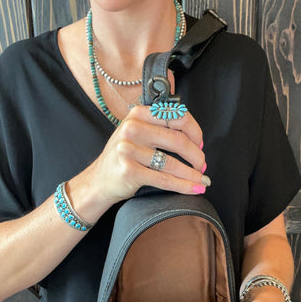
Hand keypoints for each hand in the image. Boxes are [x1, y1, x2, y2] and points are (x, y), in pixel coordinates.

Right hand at [67, 105, 207, 221]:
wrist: (98, 181)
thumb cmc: (122, 157)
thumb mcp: (136, 133)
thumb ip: (159, 127)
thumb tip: (194, 137)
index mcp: (138, 114)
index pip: (176, 116)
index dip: (195, 131)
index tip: (200, 143)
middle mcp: (132, 129)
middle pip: (178, 140)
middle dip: (197, 155)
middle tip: (202, 165)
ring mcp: (129, 150)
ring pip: (173, 163)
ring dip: (193, 174)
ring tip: (202, 179)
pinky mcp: (130, 171)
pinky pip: (165, 180)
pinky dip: (184, 185)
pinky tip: (195, 188)